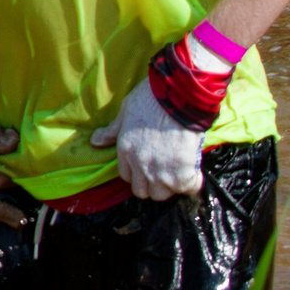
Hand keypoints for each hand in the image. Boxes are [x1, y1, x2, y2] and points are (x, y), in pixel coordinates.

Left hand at [90, 79, 204, 199]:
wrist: (178, 96)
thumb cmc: (151, 99)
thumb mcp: (125, 112)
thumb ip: (113, 131)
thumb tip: (95, 141)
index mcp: (125, 150)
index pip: (127, 177)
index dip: (138, 174)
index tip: (149, 167)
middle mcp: (140, 164)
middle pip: (143, 191)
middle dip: (153, 184)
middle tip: (165, 172)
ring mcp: (161, 170)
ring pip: (162, 193)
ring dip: (171, 186)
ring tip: (178, 172)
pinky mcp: (182, 172)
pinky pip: (187, 188)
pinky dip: (191, 183)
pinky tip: (194, 173)